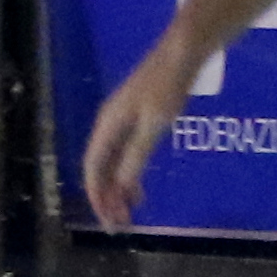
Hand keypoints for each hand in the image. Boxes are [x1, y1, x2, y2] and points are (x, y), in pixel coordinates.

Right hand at [80, 49, 195, 234]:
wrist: (182, 52)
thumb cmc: (168, 86)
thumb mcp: (154, 124)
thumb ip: (137, 156)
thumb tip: (122, 187)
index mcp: (107, 125)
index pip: (94, 168)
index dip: (98, 196)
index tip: (110, 221)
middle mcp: (108, 124)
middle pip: (100, 168)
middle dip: (107, 197)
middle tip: (120, 224)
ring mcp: (122, 120)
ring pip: (113, 162)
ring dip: (118, 188)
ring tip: (130, 211)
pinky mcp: (137, 117)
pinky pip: (125, 153)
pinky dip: (129, 173)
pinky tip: (140, 186)